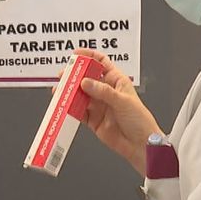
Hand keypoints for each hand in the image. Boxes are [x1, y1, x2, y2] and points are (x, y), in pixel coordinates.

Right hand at [74, 48, 162, 176]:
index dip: (89, 56)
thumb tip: (86, 82)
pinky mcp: (93, 119)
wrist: (140, 144)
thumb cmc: (140, 120)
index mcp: (116, 81)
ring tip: (60, 91)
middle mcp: (106, 92)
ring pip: (79, 95)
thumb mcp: (123, 100)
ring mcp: (98, 105)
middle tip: (64, 76)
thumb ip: (103, 91)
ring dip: (69, 93)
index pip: (101, 63)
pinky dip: (70, 109)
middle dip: (74, 76)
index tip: (76, 55)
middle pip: (86, 78)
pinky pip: (78, 112)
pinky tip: (65, 106)